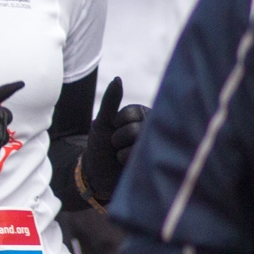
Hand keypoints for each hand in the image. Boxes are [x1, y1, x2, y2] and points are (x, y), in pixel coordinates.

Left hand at [80, 77, 147, 204]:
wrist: (97, 174)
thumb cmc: (100, 145)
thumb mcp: (102, 122)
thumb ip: (110, 101)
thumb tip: (118, 78)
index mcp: (144, 116)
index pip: (136, 113)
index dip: (119, 122)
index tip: (113, 128)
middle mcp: (154, 131)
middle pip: (138, 130)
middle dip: (119, 139)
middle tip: (116, 146)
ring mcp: (157, 149)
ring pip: (141, 147)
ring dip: (123, 154)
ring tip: (122, 158)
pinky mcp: (157, 167)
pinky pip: (143, 162)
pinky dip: (129, 164)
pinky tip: (129, 167)